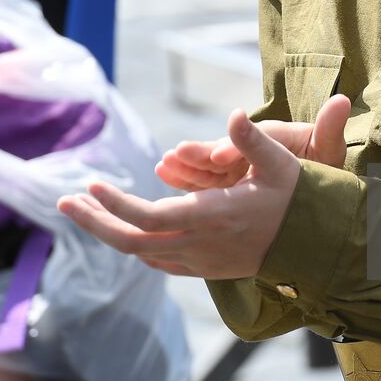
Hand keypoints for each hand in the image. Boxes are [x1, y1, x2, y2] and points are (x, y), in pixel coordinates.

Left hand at [57, 109, 301, 278]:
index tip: (92, 184)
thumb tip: (234, 113)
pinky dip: (133, 243)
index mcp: (213, 218)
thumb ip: (251, 140)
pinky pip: (157, 260)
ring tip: (81, 207)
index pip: (151, 218)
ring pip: (140, 253)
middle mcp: (200, 245)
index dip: (117, 205)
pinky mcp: (204, 267)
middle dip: (94, 222)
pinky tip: (122, 227)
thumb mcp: (280, 163)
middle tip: (63, 200)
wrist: (317, 245)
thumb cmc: (299, 198)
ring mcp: (200, 261)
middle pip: (132, 242)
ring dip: (108, 230)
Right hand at [156, 94, 350, 190]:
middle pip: (224, 150)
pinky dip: (186, 178)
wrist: (315, 186)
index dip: (235, 146)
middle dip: (201, 154)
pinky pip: (204, 180)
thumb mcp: (328, 150)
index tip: (219, 154)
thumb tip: (342, 101)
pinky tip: (164, 174)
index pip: (254, 141)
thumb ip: (329, 129)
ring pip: (208, 165)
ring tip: (164, 164)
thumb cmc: (322, 164)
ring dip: (186, 164)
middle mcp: (252, 149)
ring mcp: (237, 166)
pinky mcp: (228, 182)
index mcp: (275, 138)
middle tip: (178, 154)